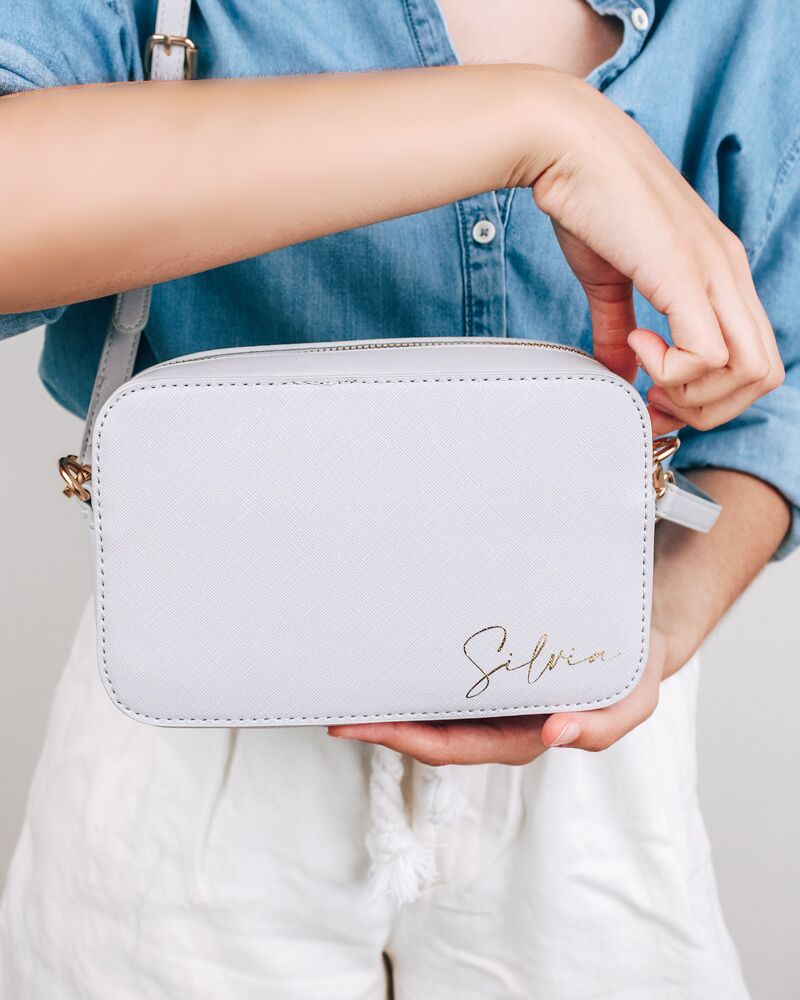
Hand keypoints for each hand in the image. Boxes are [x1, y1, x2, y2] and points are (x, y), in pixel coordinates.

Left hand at [328, 626, 668, 764]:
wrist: (635, 635)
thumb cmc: (628, 673)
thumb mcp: (630, 703)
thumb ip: (601, 727)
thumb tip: (556, 733)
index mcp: (520, 736)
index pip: (450, 746)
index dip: (401, 740)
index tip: (356, 726)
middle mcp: (496, 721)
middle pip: (426, 730)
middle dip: (379, 722)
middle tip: (331, 703)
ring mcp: (489, 698)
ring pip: (430, 705)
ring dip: (390, 698)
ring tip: (346, 678)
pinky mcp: (488, 671)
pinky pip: (442, 675)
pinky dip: (413, 668)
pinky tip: (388, 650)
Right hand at [527, 76, 783, 433]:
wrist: (569, 145)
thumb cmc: (590, 201)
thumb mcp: (608, 280)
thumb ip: (617, 331)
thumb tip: (619, 371)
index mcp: (719, 271)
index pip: (754, 358)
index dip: (709, 397)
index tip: (658, 398)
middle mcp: (729, 271)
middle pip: (764, 375)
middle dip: (707, 408)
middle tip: (655, 400)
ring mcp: (713, 269)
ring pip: (749, 372)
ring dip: (693, 394)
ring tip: (645, 373)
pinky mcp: (684, 271)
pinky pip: (707, 353)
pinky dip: (670, 368)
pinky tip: (636, 342)